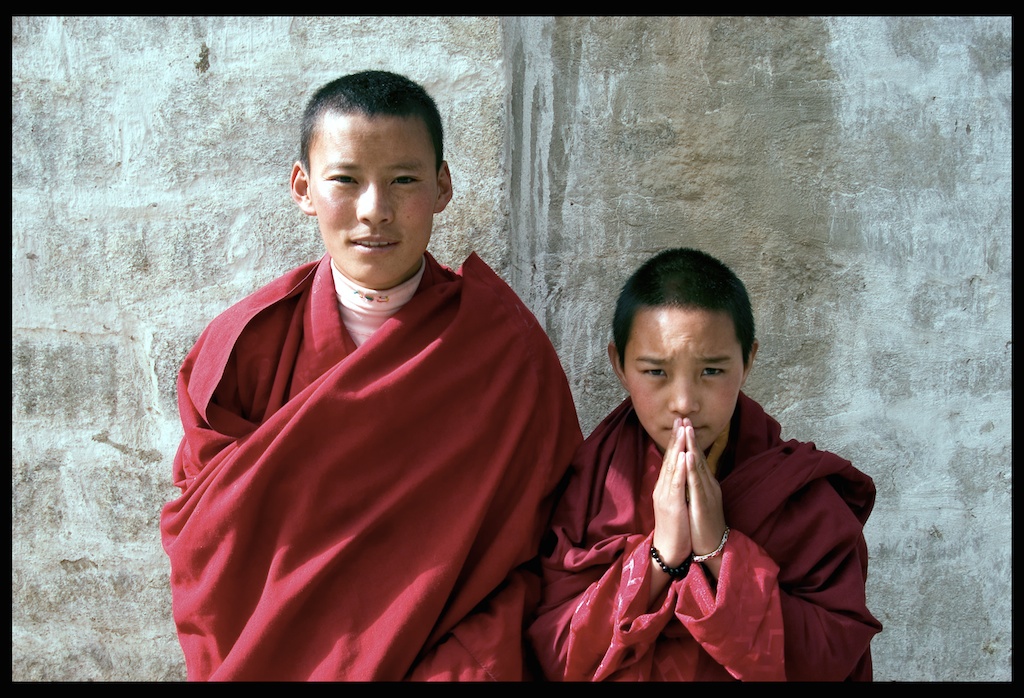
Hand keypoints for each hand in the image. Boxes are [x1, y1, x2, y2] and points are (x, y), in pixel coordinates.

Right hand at [651, 418, 691, 567]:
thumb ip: (677, 488)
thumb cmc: (675, 529)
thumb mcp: (676, 504)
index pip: (670, 461)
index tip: (680, 425)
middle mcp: (663, 488)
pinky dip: (679, 468)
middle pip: (669, 459)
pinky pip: (676, 484)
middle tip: (680, 419)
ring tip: (681, 430)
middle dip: (675, 438)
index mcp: (665, 487)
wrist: (668, 550)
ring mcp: (666, 496)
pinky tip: (683, 456)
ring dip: (677, 447)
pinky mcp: (672, 505)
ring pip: (671, 467)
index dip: (675, 442)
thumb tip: (682, 474)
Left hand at [680, 418, 726, 578]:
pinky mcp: (703, 503)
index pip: (696, 458)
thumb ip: (696, 485)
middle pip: (698, 457)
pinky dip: (692, 468)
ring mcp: (707, 493)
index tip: (683, 424)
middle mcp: (708, 485)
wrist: (713, 546)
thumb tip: (690, 471)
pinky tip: (688, 456)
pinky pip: (696, 483)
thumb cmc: (704, 524)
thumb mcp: (699, 500)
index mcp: (705, 484)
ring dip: (692, 447)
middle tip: (684, 418)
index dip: (689, 441)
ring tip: (687, 429)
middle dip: (690, 437)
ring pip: (698, 466)